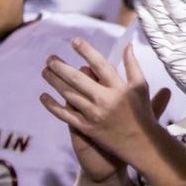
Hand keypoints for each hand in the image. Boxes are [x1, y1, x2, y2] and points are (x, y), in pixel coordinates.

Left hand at [40, 40, 171, 168]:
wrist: (141, 144)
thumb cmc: (142, 113)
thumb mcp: (141, 86)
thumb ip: (133, 65)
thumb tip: (127, 45)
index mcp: (119, 87)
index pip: (100, 65)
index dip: (86, 51)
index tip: (74, 41)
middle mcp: (105, 99)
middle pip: (78, 79)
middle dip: (61, 67)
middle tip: (50, 58)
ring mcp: (94, 115)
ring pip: (69, 94)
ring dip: (54, 81)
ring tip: (45, 70)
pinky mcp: (87, 128)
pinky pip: (66, 115)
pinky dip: (53, 106)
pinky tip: (43, 96)